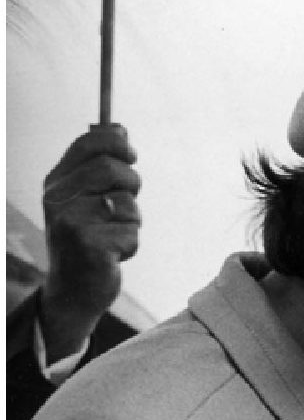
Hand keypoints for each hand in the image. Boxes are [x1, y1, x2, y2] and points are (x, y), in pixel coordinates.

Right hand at [40, 124, 140, 359]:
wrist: (73, 291)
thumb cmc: (85, 241)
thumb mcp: (83, 199)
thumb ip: (97, 166)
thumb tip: (119, 128)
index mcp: (55, 182)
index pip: (89, 143)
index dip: (116, 142)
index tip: (130, 153)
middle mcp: (59, 199)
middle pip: (111, 169)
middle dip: (131, 184)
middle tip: (128, 203)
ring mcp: (73, 223)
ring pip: (127, 204)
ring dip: (132, 222)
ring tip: (114, 235)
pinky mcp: (91, 247)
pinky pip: (131, 233)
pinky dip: (130, 245)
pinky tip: (113, 255)